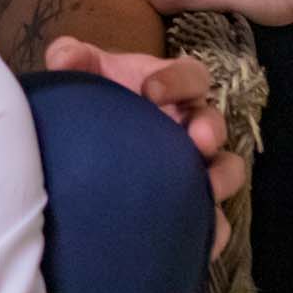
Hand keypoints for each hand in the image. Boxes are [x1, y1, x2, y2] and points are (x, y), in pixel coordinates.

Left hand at [45, 35, 247, 261]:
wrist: (86, 142)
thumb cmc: (96, 95)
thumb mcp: (81, 70)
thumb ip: (70, 57)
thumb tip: (65, 59)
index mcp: (171, 86)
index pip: (191, 75)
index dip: (178, 80)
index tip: (150, 91)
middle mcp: (190, 123)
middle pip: (215, 124)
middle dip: (209, 130)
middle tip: (195, 140)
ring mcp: (193, 163)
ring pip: (227, 169)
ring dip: (222, 177)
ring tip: (207, 189)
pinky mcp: (190, 200)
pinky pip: (214, 216)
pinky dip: (214, 225)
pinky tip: (204, 235)